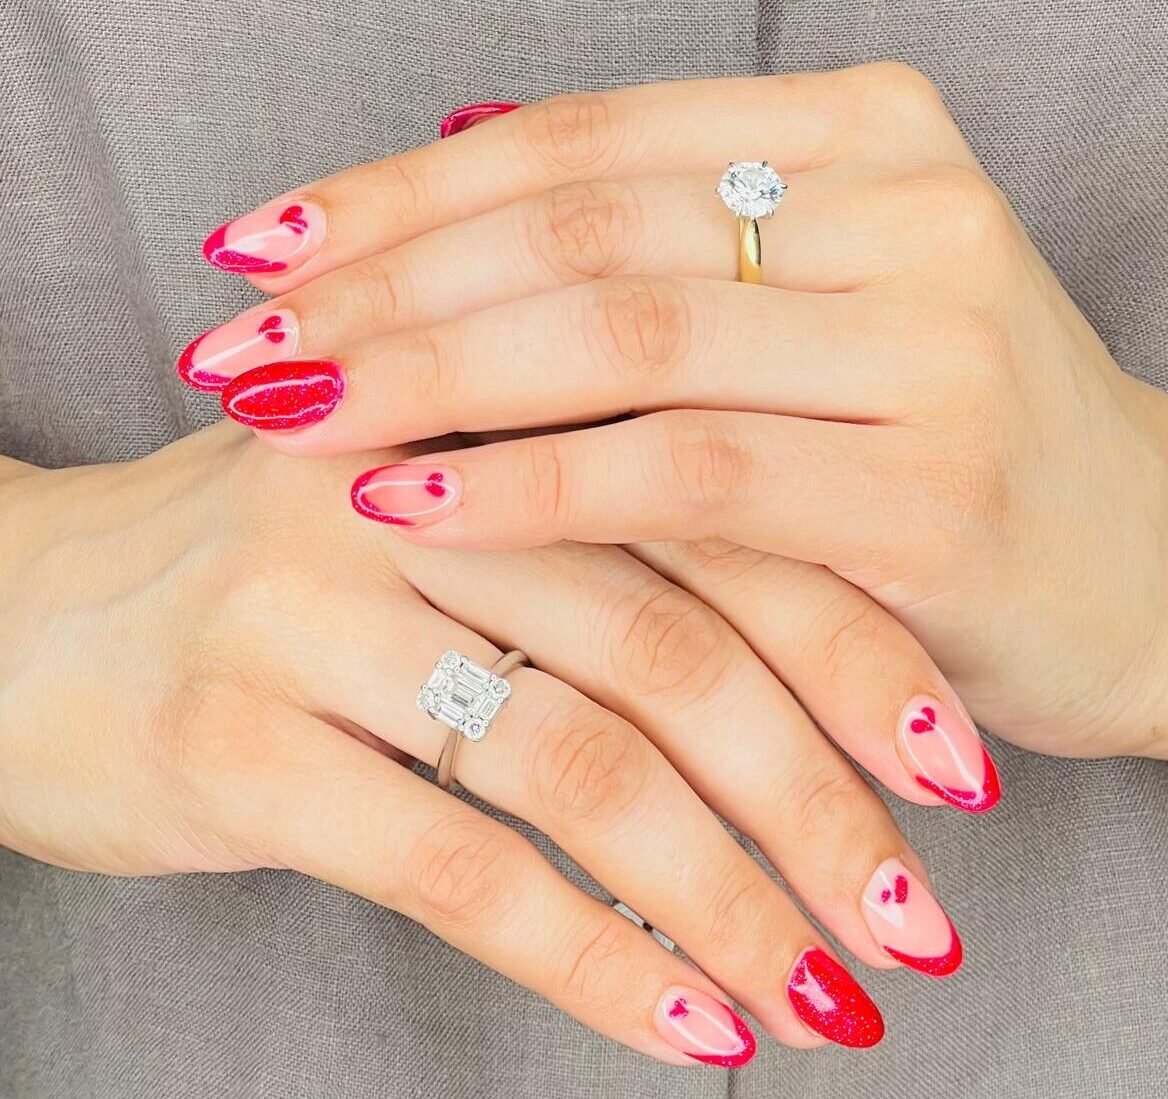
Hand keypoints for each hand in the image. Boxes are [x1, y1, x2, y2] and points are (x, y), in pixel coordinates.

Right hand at [0, 423, 983, 1060]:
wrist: (28, 611)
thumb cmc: (270, 576)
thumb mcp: (431, 524)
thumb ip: (592, 558)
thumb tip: (798, 695)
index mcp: (484, 414)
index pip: (719, 521)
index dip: (852, 647)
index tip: (950, 768)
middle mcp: (406, 495)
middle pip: (672, 646)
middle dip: (813, 797)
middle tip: (911, 917)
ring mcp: (310, 609)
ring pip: (578, 763)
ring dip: (722, 900)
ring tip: (823, 998)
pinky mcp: (234, 737)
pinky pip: (454, 865)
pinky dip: (587, 960)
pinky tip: (682, 1030)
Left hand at [188, 65, 1167, 760]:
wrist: (1144, 575)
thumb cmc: (944, 452)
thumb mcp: (807, 328)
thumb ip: (656, 253)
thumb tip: (447, 167)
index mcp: (860, 137)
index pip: (578, 145)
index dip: (399, 194)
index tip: (263, 249)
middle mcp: (901, 206)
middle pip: (578, 229)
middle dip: (384, 286)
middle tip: (238, 339)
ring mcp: (927, 333)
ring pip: (620, 334)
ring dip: (427, 373)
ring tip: (287, 412)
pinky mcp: (927, 479)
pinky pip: (684, 468)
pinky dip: (533, 482)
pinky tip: (405, 501)